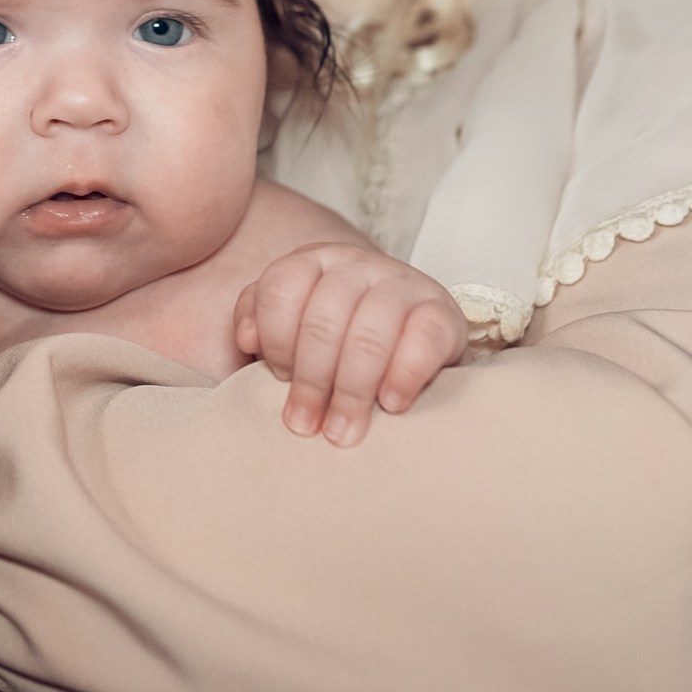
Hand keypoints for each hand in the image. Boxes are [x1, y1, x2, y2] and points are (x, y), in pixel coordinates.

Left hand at [234, 242, 466, 446]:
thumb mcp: (291, 324)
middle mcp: (358, 265)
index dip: (275, 341)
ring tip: (343, 430)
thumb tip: (247, 339)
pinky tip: (391, 403)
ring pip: (369, 333)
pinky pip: (423, 339)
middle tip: (306, 425)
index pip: (280, 289)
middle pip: (323, 319)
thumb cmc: (337, 340)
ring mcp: (404, 284)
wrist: (410, 341)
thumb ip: (259, 321)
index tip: (277, 380)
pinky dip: (403, 375)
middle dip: (310, 380)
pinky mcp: (444, 313)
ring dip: (351, 389)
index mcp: (314, 261)